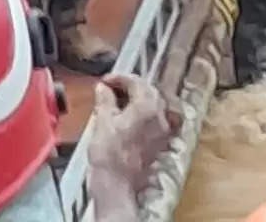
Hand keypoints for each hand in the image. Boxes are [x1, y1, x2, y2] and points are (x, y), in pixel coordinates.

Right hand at [88, 74, 180, 194]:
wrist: (116, 186)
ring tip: (121, 101)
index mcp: (147, 106)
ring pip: (156, 104)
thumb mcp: (103, 121)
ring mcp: (163, 131)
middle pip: (149, 91)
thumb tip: (103, 88)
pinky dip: (147, 114)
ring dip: (140, 99)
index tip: (105, 81)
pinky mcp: (160, 144)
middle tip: (112, 88)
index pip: (136, 82)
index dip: (119, 78)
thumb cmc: (109, 155)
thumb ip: (105, 100)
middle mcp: (160, 117)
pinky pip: (158, 120)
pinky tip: (134, 117)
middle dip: (131, 86)